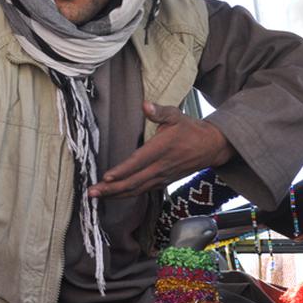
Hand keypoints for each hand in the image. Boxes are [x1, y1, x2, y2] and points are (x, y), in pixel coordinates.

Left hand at [87, 101, 234, 198]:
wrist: (210, 147)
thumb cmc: (190, 129)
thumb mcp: (176, 115)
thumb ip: (159, 111)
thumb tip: (146, 105)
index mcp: (162, 149)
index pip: (138, 162)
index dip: (122, 171)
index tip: (106, 177)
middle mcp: (161, 167)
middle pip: (134, 182)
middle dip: (111, 189)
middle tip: (91, 192)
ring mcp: (162, 177)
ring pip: (137, 190)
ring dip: (115, 195)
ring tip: (96, 196)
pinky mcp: (163, 182)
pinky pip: (142, 191)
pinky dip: (126, 195)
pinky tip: (113, 196)